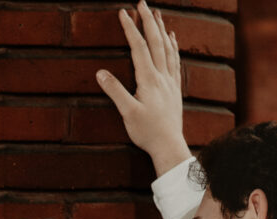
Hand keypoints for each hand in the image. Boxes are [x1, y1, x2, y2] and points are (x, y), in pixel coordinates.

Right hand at [96, 1, 191, 175]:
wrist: (170, 146)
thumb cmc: (148, 133)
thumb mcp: (128, 113)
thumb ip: (115, 92)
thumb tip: (100, 73)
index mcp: (149, 80)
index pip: (139, 48)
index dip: (131, 28)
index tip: (123, 12)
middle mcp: (162, 77)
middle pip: (156, 42)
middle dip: (148, 20)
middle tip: (142, 2)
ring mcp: (170, 82)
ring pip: (167, 49)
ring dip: (161, 29)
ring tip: (157, 14)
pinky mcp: (175, 90)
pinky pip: (175, 61)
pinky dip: (173, 46)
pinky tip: (172, 39)